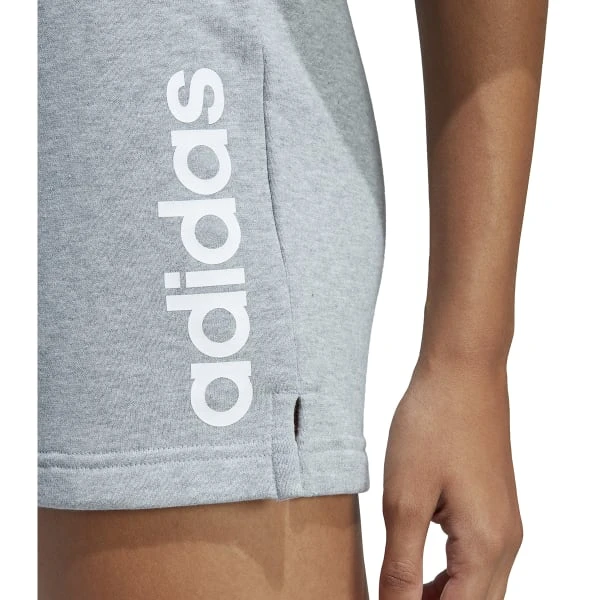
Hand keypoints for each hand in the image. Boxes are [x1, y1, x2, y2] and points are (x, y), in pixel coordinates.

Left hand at [379, 358, 522, 598]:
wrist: (461, 373)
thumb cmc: (433, 426)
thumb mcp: (405, 500)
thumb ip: (401, 565)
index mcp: (486, 546)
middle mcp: (505, 542)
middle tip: (388, 596)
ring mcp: (504, 524)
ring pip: (477, 587)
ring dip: (439, 597)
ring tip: (396, 590)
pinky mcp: (494, 507)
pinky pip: (477, 560)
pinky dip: (449, 575)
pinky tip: (416, 565)